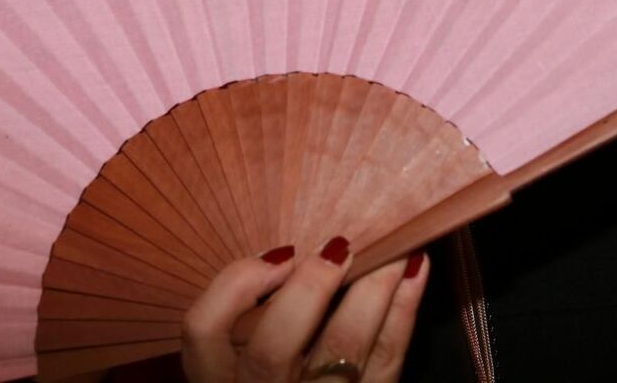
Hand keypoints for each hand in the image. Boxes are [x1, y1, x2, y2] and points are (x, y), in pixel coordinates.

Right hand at [181, 237, 428, 382]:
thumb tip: (284, 248)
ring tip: (391, 246)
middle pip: (271, 349)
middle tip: (338, 247)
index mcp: (219, 378)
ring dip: (370, 289)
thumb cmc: (274, 369)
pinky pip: (388, 358)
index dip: (233, 287)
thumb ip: (245, 312)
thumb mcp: (241, 350)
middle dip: (307, 290)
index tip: (276, 253)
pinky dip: (403, 310)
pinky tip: (414, 268)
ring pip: (340, 349)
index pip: (202, 331)